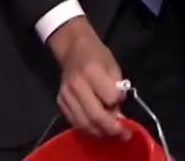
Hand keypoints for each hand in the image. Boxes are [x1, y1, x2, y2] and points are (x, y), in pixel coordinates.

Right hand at [47, 16, 130, 140]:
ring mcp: (66, 96)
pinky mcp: (60, 103)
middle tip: (124, 134)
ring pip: (84, 124)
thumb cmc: (97, 56)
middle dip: (112, 129)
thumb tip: (119, 114)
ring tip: (113, 133)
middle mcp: (76, 86)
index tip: (123, 103)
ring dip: (101, 132)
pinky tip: (98, 128)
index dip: (118, 103)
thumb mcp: (113, 66)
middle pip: (95, 116)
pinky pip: (75, 123)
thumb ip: (117, 89)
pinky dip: (88, 129)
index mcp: (92, 72)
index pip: (110, 98)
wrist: (73, 49)